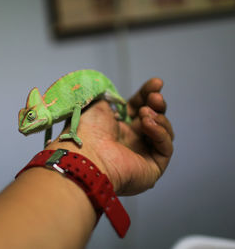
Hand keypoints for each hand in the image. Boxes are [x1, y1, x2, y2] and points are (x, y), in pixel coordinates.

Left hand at [46, 78, 173, 194]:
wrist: (85, 154)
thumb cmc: (86, 131)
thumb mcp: (98, 105)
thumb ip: (112, 97)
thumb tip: (119, 94)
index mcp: (116, 128)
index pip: (138, 108)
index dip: (147, 95)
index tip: (156, 83)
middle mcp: (130, 142)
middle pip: (154, 119)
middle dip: (157, 105)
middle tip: (155, 97)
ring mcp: (142, 155)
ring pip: (164, 132)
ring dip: (157, 118)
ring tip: (144, 114)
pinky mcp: (152, 168)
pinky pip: (165, 147)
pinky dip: (160, 132)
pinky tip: (147, 124)